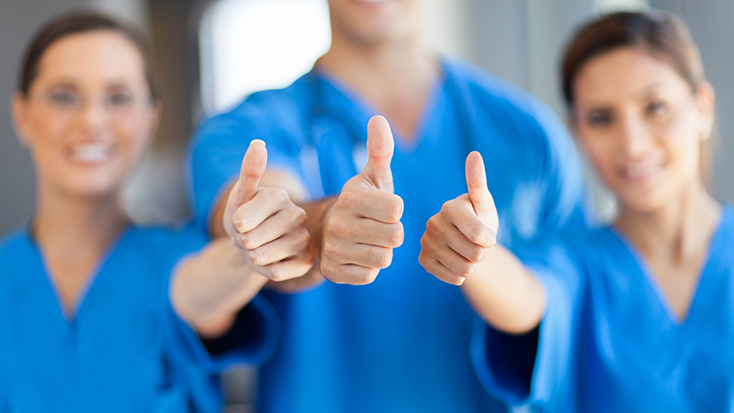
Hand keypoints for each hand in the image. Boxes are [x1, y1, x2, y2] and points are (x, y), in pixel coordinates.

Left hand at [224, 140, 313, 280]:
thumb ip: (248, 172)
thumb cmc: (244, 218)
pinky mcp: (306, 262)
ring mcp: (304, 239)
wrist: (254, 245)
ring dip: (252, 258)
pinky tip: (271, 261)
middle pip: (252, 240)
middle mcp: (297, 215)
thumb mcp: (240, 196)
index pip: (243, 220)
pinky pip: (275, 273)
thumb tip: (258, 143)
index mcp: (280, 196)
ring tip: (258, 248)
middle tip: (249, 237)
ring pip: (262, 257)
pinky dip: (265, 271)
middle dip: (243, 243)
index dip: (234, 226)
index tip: (241, 221)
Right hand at [320, 115, 404, 283]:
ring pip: (384, 258)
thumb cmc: (361, 202)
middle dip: (391, 233)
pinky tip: (356, 256)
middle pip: (395, 236)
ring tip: (367, 241)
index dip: (395, 210)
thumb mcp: (372, 176)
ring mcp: (333, 249)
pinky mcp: (332, 272)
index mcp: (350, 197)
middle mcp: (338, 223)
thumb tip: (378, 118)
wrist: (326, 231)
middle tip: (376, 227)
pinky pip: (369, 275)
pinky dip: (368, 268)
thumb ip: (380, 149)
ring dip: (381, 251)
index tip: (381, 207)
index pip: (397, 209)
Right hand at [419, 151, 498, 284]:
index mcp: (449, 207)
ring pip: (464, 269)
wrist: (467, 241)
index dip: (490, 240)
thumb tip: (474, 154)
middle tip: (475, 244)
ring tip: (467, 252)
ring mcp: (426, 242)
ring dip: (472, 265)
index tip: (487, 234)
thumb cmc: (479, 217)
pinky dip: (460, 274)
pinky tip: (456, 261)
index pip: (480, 236)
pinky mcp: (423, 260)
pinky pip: (453, 278)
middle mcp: (433, 223)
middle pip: (475, 254)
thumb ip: (479, 182)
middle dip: (482, 253)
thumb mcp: (484, 203)